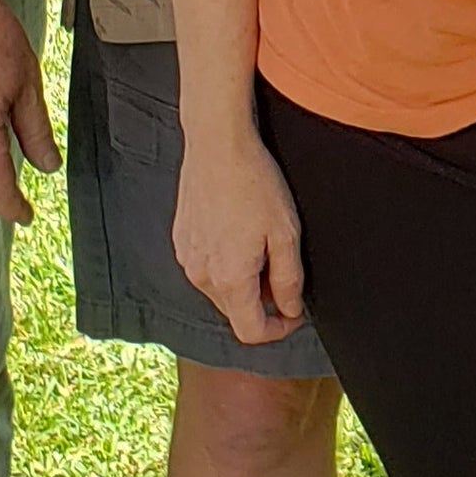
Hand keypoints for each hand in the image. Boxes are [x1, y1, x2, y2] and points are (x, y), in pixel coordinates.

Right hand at [174, 133, 309, 344]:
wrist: (217, 145)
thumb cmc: (254, 183)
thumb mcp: (285, 233)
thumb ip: (289, 279)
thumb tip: (289, 309)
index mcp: (230, 278)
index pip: (250, 331)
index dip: (278, 330)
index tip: (294, 314)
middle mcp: (201, 275)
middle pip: (234, 312)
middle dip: (261, 302)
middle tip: (281, 269)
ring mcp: (187, 258)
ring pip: (219, 290)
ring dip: (242, 281)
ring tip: (259, 244)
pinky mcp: (181, 241)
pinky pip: (205, 267)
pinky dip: (224, 263)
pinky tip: (238, 232)